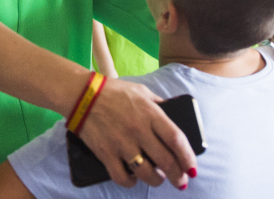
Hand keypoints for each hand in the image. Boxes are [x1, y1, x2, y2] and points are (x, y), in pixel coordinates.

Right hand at [77, 78, 195, 189]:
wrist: (82, 94)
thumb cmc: (114, 91)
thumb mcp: (142, 92)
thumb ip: (158, 105)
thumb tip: (174, 115)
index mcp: (150, 114)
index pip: (176, 139)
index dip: (188, 157)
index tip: (192, 168)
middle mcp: (138, 130)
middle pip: (165, 161)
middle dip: (177, 175)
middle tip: (181, 181)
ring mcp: (121, 143)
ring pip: (146, 173)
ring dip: (156, 180)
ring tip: (158, 179)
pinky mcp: (105, 153)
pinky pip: (121, 177)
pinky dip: (130, 182)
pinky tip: (134, 179)